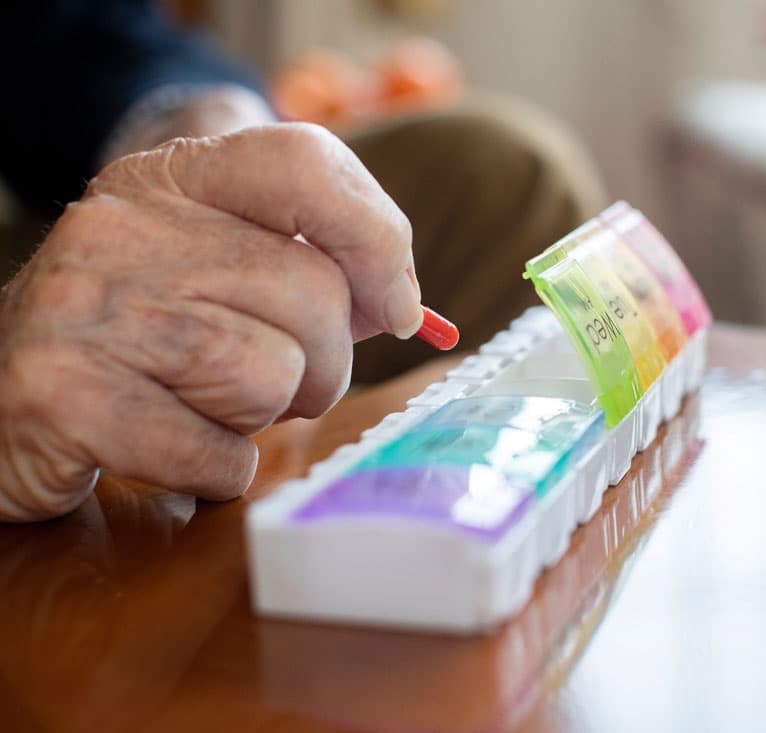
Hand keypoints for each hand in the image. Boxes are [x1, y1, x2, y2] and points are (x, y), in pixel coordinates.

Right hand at [0, 123, 422, 521]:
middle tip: (276, 383)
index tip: (396, 307)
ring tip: (207, 408)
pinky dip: (218, 471)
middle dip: (324, 364)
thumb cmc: (140, 337)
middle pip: (314, 295)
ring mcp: (87, 306)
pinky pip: (217, 455)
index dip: (377, 238)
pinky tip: (173, 449)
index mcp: (171, 179)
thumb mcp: (215, 267)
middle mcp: (123, 226)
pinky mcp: (65, 394)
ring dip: (264, 416)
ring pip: (272, 374)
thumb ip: (312, 265)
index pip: (304, 162)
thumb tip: (402, 302)